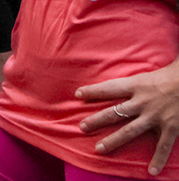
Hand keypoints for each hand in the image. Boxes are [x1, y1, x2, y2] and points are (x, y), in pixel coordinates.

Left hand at [77, 58, 178, 175]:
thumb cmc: (167, 77)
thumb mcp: (144, 77)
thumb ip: (131, 86)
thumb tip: (114, 88)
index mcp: (135, 86)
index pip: (109, 88)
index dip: (93, 91)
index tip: (78, 95)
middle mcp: (141, 102)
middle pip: (114, 112)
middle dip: (97, 120)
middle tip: (82, 127)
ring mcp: (155, 116)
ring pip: (130, 131)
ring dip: (114, 140)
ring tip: (99, 149)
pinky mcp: (171, 128)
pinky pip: (163, 146)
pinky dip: (158, 159)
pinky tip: (151, 171)